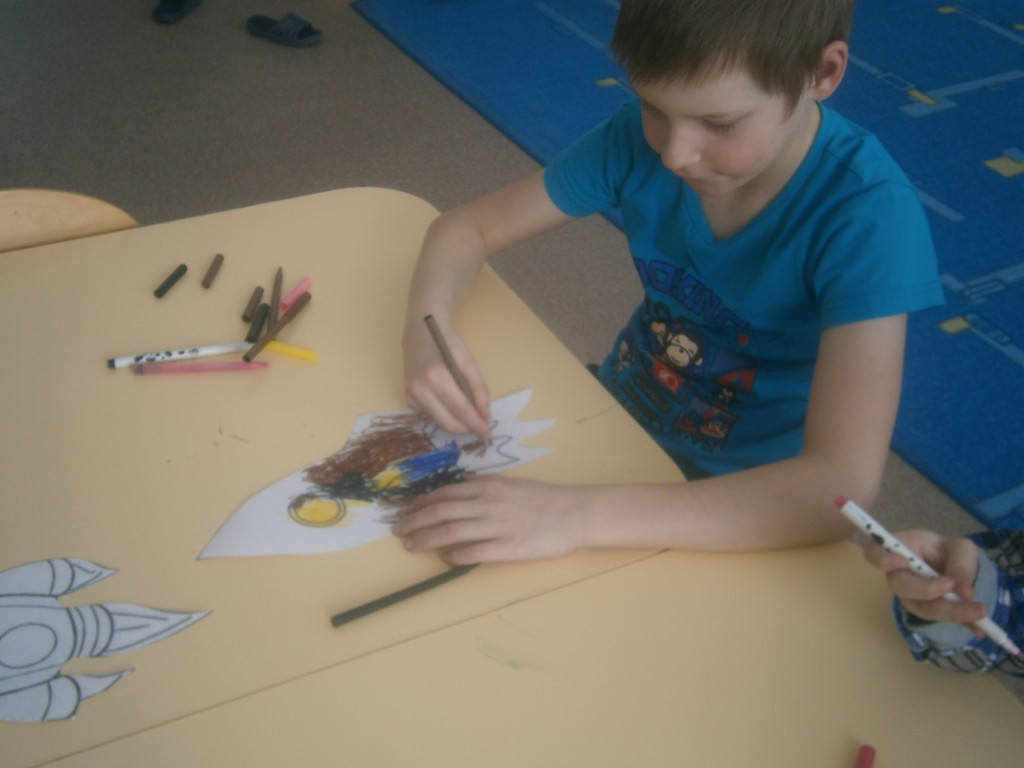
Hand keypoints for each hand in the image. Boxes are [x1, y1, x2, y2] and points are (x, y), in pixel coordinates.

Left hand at [391, 476, 585, 564]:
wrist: (572, 514)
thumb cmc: (544, 498)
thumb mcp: (511, 482)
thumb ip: (485, 484)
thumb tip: (464, 485)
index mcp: (487, 487)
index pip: (444, 494)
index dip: (421, 503)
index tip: (407, 510)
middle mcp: (486, 505)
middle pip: (439, 512)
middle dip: (414, 521)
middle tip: (397, 529)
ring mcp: (495, 527)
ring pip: (449, 532)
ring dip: (425, 539)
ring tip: (411, 545)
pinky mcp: (505, 548)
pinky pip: (471, 553)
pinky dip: (453, 556)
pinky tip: (444, 558)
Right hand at [403, 318, 490, 438]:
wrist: (420, 331)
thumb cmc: (448, 344)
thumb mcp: (469, 362)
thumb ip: (479, 389)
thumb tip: (485, 416)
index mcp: (436, 377)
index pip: (460, 409)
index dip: (475, 424)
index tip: (487, 433)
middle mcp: (420, 389)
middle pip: (447, 422)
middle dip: (467, 429)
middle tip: (481, 430)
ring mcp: (411, 395)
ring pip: (438, 422)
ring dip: (456, 424)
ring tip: (470, 418)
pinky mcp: (408, 398)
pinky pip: (430, 415)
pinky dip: (444, 415)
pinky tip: (452, 407)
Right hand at [863, 529, 985, 627]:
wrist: (957, 567)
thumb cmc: (949, 551)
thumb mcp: (961, 549)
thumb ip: (960, 565)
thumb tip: (962, 592)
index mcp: (899, 550)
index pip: (874, 553)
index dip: (882, 559)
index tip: (903, 561)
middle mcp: (898, 576)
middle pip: (899, 585)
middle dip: (926, 590)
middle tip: (953, 587)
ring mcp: (910, 596)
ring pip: (921, 607)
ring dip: (950, 611)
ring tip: (979, 611)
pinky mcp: (926, 611)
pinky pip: (939, 619)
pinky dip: (961, 622)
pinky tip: (978, 626)